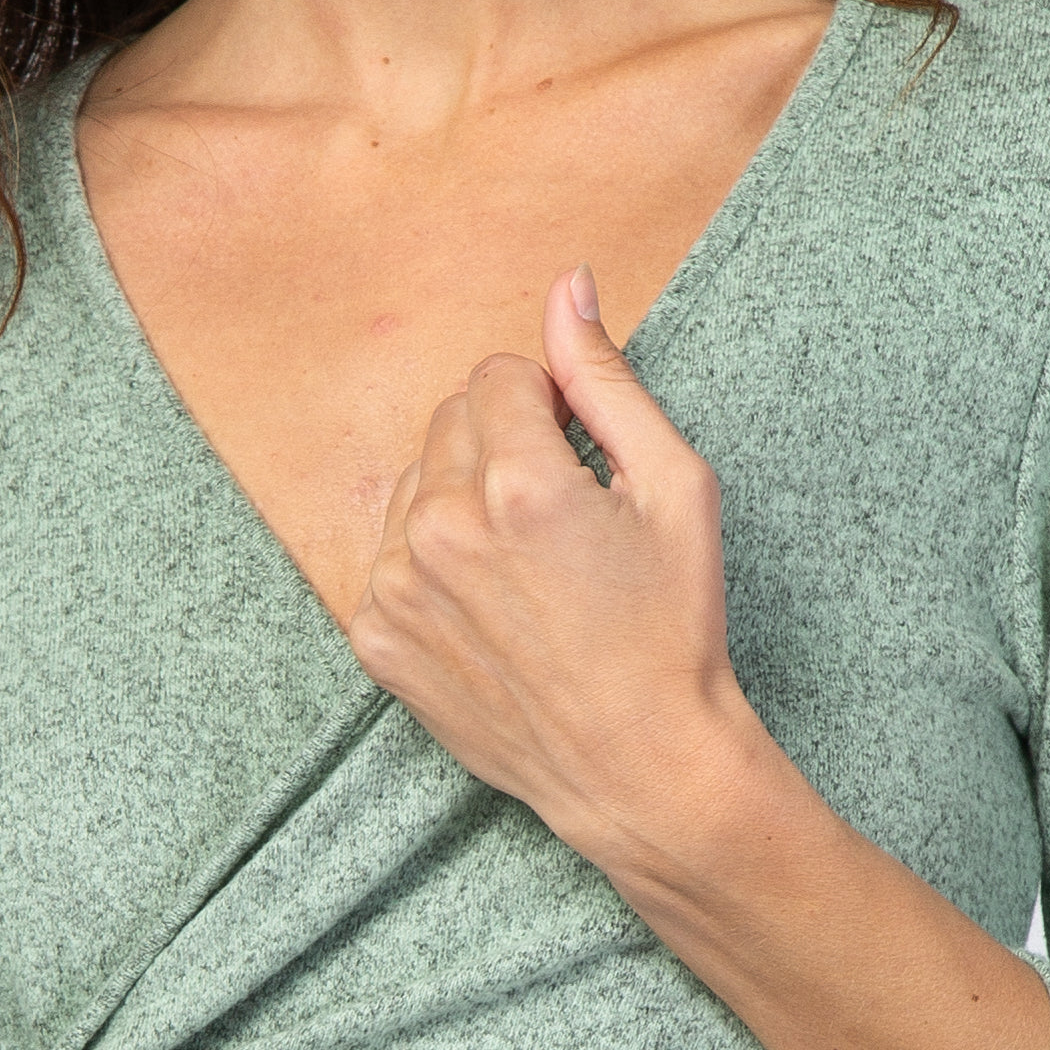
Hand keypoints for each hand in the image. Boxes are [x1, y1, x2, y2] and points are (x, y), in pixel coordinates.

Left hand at [347, 263, 751, 857]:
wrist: (638, 765)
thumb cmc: (672, 630)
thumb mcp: (674, 490)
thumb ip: (607, 379)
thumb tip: (569, 284)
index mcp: (518, 483)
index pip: (499, 375)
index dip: (549, 410)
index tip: (580, 465)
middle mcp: (440, 529)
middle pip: (450, 421)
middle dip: (502, 447)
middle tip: (558, 522)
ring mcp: (396, 588)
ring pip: (414, 484)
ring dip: (461, 501)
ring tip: (523, 570)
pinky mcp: (375, 638)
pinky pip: (387, 555)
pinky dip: (431, 566)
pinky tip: (488, 611)